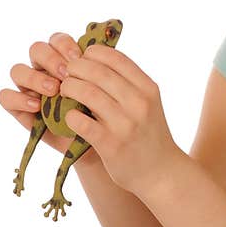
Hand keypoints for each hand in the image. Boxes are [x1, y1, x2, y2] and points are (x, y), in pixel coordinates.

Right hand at [0, 32, 99, 160]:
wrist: (93, 145)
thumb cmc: (98, 115)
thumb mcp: (100, 92)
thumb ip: (95, 72)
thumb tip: (96, 50)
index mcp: (63, 60)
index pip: (57, 41)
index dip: (65, 45)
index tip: (79, 57)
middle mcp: (43, 71)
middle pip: (36, 50)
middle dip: (51, 58)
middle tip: (67, 74)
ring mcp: (28, 88)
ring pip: (17, 70)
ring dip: (35, 77)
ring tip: (54, 90)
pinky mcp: (18, 108)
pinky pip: (5, 96)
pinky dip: (18, 99)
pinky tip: (37, 107)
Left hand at [59, 43, 182, 197]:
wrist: (161, 173)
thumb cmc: (149, 134)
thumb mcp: (149, 103)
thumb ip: (129, 82)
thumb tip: (97, 57)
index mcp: (148, 88)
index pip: (115, 58)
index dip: (92, 53)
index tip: (81, 58)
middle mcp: (139, 103)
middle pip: (98, 72)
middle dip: (75, 68)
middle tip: (66, 74)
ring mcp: (125, 124)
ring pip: (88, 93)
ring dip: (69, 88)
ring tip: (63, 91)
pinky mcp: (111, 145)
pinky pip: (81, 122)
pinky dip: (70, 115)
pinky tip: (68, 116)